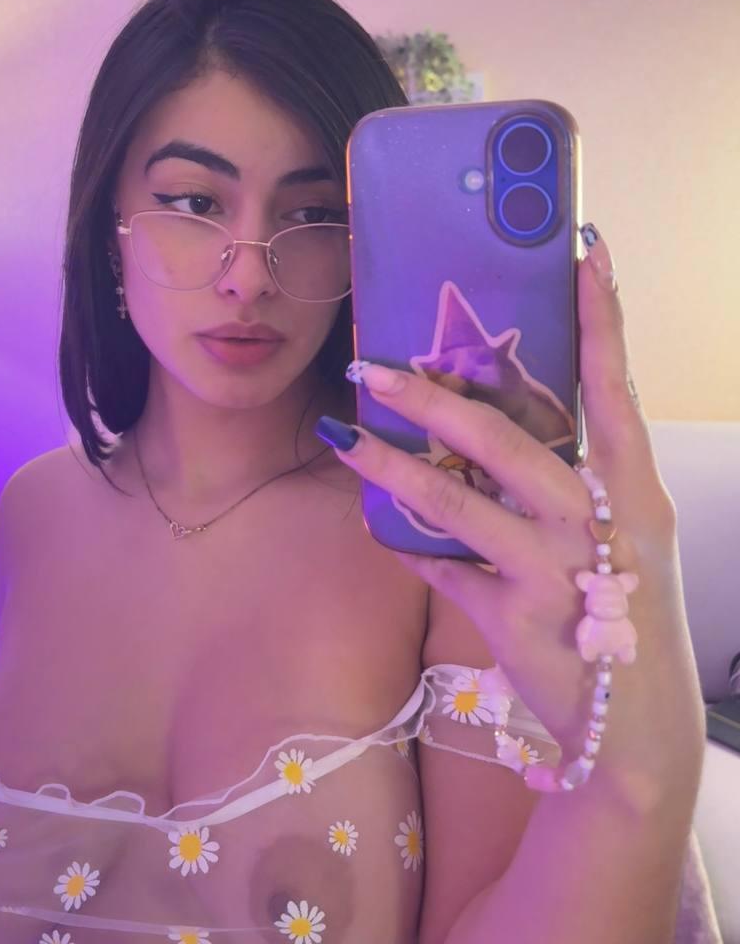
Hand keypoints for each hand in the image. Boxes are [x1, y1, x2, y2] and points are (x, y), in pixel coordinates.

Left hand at [323, 227, 706, 808]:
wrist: (633, 728)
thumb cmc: (623, 617)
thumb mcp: (619, 543)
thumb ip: (565, 490)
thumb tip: (491, 446)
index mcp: (631, 487)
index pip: (614, 384)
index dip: (602, 316)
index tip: (583, 249)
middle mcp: (596, 519)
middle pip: (503, 438)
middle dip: (431, 398)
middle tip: (373, 364)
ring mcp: (556, 568)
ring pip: (454, 500)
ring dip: (391, 464)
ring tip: (344, 435)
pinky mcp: (516, 614)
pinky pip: (444, 568)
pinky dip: (410, 547)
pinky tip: (376, 528)